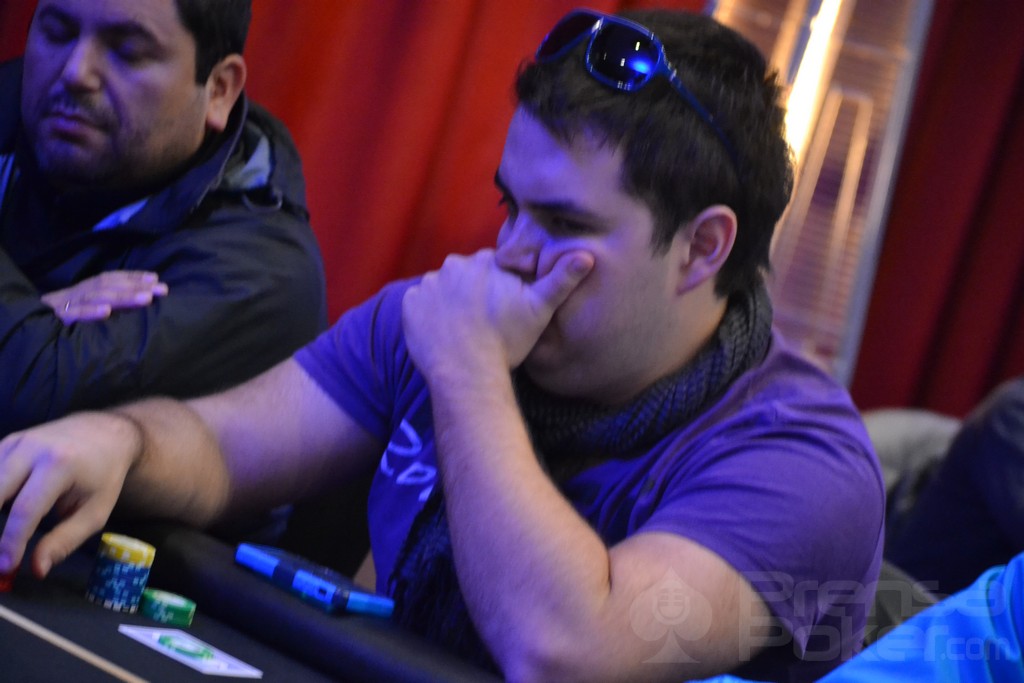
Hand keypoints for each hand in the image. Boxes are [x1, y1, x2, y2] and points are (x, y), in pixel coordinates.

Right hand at [0, 412, 140, 577]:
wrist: (106, 434)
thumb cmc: (103, 476)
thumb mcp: (95, 512)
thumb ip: (65, 540)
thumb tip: (37, 569)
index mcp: (60, 464)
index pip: (25, 510)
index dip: (11, 542)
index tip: (5, 567)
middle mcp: (33, 448)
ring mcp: (16, 442)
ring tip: (1, 537)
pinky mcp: (7, 442)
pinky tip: (1, 508)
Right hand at [41, 271, 168, 324]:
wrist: (28, 322)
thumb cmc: (64, 316)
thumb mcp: (85, 307)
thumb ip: (108, 304)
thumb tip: (140, 300)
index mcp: (86, 289)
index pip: (112, 278)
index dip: (134, 277)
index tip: (156, 279)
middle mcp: (79, 292)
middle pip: (109, 285)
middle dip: (137, 286)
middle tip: (162, 289)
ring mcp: (68, 303)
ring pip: (97, 297)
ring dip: (123, 297)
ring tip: (146, 298)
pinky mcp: (58, 317)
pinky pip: (74, 314)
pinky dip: (90, 312)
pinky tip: (106, 313)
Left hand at [402, 248, 592, 376]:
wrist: (468, 372)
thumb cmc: (507, 341)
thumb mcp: (540, 309)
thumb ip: (561, 280)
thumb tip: (587, 255)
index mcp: (484, 262)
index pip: (491, 267)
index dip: (498, 288)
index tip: (502, 309)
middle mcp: (452, 265)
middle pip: (464, 276)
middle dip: (472, 293)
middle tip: (483, 322)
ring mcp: (427, 284)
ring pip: (442, 289)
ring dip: (449, 303)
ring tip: (463, 330)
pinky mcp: (409, 304)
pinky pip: (419, 304)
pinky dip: (428, 315)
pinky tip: (443, 333)